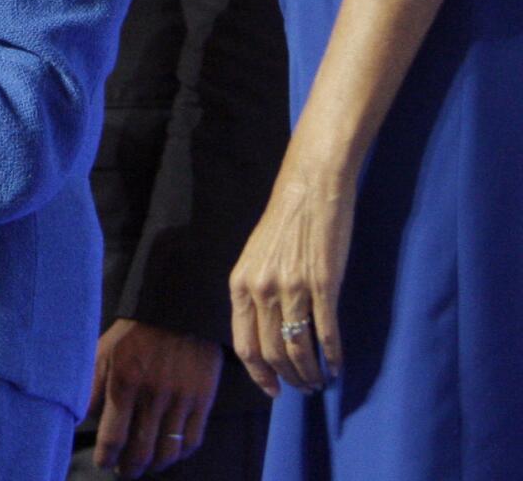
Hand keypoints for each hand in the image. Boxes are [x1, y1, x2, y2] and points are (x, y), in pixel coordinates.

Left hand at [89, 319, 222, 476]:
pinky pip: (192, 440)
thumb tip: (82, 417)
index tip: (104, 462)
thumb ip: (92, 385)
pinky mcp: (203, 400)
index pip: (113, 436)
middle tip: (123, 471)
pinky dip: (180, 454)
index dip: (107, 456)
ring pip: (168, 450)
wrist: (176, 310)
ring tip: (145, 467)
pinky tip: (169, 455)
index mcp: (124, 382)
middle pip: (141, 450)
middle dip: (130, 467)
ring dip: (154, 466)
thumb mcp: (103, 351)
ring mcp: (181, 399)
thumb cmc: (134, 332)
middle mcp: (153, 395)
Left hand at [230, 154, 353, 398]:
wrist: (309, 190)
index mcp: (240, 284)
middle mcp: (262, 289)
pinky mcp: (324, 284)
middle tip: (305, 387)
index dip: (259, 373)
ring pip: (298, 348)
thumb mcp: (255, 259)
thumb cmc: (283, 225)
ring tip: (321, 381)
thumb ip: (255, 293)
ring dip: (311, 372)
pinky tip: (338, 365)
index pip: (244, 344)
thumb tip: (264, 331)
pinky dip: (333, 355)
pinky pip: (326, 332)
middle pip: (272, 352)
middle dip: (289, 378)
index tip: (273, 389)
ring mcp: (293, 288)